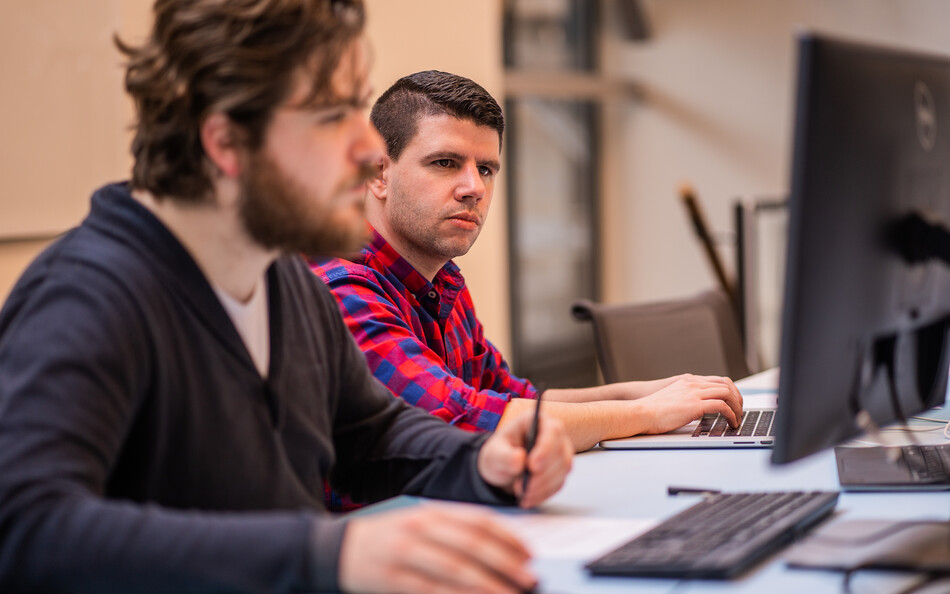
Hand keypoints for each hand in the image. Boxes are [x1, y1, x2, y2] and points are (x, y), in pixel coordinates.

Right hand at [339, 503, 535, 593]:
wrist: (338, 549)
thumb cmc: (387, 538)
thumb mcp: (419, 524)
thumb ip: (454, 531)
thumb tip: (498, 548)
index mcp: (429, 512)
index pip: (477, 521)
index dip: (507, 538)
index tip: (529, 554)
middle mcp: (419, 529)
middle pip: (471, 544)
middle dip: (505, 562)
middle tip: (529, 577)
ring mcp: (405, 555)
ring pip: (455, 570)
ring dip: (488, 584)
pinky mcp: (393, 580)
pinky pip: (433, 591)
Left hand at [477, 410, 572, 507]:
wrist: (501, 468)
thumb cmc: (498, 454)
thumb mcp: (494, 453)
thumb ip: (505, 456)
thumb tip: (520, 459)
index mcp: (537, 421)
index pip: (553, 430)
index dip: (546, 448)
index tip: (532, 466)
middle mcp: (554, 435)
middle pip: (560, 453)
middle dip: (542, 474)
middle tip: (523, 488)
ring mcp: (560, 453)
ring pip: (562, 471)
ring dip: (542, 486)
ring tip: (521, 494)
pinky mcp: (561, 471)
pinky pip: (558, 484)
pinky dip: (543, 494)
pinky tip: (527, 498)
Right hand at [637, 374, 742, 433]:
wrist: (640, 412)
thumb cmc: (651, 411)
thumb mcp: (671, 399)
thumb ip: (685, 400)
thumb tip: (696, 411)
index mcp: (687, 381)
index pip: (718, 380)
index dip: (730, 392)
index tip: (734, 403)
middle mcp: (693, 383)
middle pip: (726, 385)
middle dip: (737, 399)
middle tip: (739, 412)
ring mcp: (694, 392)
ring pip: (727, 394)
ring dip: (737, 407)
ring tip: (738, 419)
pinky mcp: (695, 405)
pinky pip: (722, 406)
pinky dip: (731, 414)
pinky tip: (731, 423)